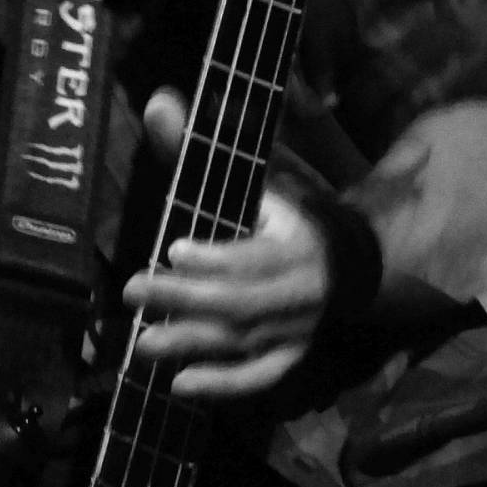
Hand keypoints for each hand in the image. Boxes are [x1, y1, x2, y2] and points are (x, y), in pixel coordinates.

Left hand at [121, 88, 332, 398]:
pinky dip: (224, 385)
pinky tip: (181, 386)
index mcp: (296, 239)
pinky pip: (261, 378)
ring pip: (244, 344)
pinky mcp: (292, 357)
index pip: (255, 254)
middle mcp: (300, 290)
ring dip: (192, 345)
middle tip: (132, 292)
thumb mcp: (257, 174)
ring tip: (142, 345)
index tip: (174, 249)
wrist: (353, 260)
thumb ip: (200, 146)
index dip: (217, 257)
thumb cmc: (291, 214)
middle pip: (240, 302)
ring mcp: (297, 329)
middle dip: (184, 299)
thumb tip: (156, 100)